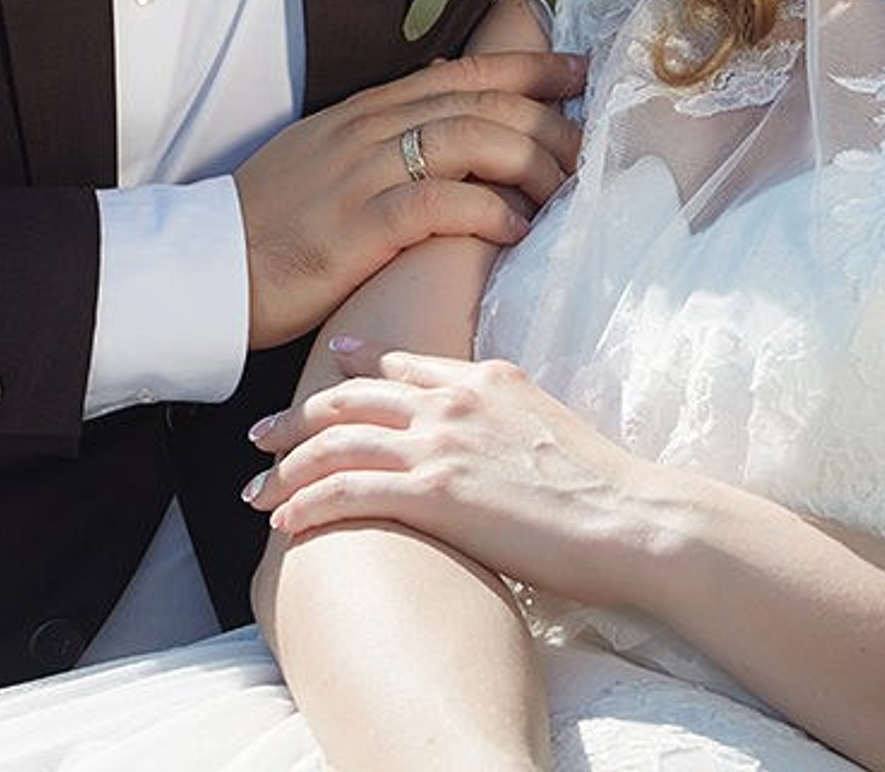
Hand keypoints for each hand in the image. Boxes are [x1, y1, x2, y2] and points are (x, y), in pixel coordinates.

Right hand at [234, 52, 583, 347]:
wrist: (208, 266)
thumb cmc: (272, 221)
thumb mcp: (329, 156)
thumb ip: (386, 136)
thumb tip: (448, 121)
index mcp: (367, 109)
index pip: (464, 71)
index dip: (529, 65)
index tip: (579, 70)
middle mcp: (370, 129)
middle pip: (481, 101)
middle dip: (547, 116)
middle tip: (589, 144)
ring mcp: (362, 174)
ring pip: (470, 140)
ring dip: (529, 161)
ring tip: (562, 190)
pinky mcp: (358, 226)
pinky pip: (439, 204)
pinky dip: (488, 211)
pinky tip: (517, 229)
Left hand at [243, 338, 643, 606]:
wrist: (629, 518)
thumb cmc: (601, 490)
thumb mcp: (546, 426)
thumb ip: (502, 421)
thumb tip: (485, 443)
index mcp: (485, 378)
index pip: (403, 363)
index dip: (356, 364)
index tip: (326, 366)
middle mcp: (454, 400)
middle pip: (353, 397)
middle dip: (297, 417)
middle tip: (258, 434)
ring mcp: (441, 443)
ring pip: (337, 443)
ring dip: (286, 467)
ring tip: (255, 489)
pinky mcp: (434, 493)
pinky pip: (347, 492)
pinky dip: (307, 504)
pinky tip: (284, 521)